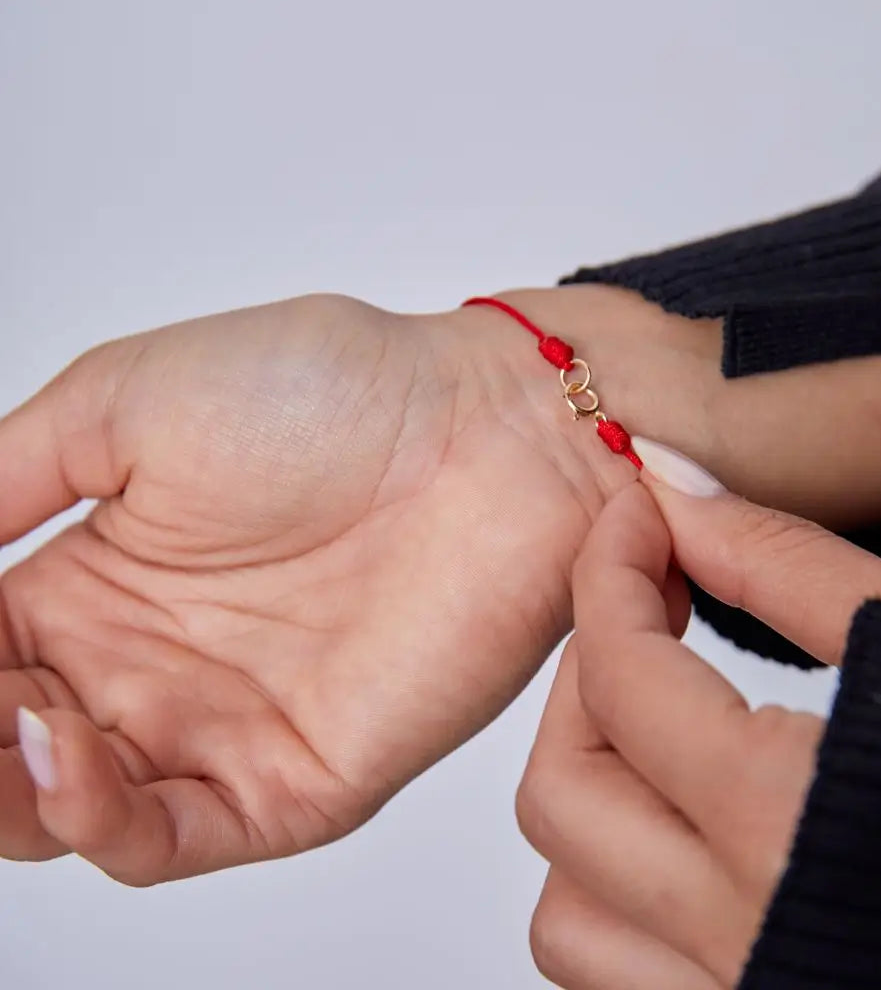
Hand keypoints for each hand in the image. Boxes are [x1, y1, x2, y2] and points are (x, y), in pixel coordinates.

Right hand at [1, 290, 653, 883]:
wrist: (488, 429)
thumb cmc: (332, 390)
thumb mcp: (128, 403)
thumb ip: (9, 477)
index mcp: (103, 577)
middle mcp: (154, 662)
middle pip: (11, 749)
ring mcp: (224, 723)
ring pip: (74, 810)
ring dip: (8, 792)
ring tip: (5, 723)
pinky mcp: (301, 773)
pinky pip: (177, 834)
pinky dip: (100, 821)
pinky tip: (62, 753)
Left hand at [517, 457, 880, 988]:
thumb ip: (783, 563)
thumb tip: (673, 493)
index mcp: (786, 824)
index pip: (621, 676)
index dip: (607, 574)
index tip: (631, 522)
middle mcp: (742, 939)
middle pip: (560, 793)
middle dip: (584, 678)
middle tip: (644, 617)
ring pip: (568, 911)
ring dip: (592, 800)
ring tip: (661, 731)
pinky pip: (619, 975)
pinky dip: (620, 892)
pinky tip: (683, 827)